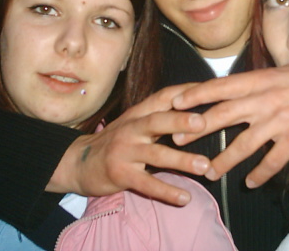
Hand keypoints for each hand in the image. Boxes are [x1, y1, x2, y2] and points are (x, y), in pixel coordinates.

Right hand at [48, 86, 209, 205]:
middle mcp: (131, 128)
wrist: (78, 162)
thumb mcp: (134, 122)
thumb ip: (159, 114)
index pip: (163, 97)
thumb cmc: (115, 141)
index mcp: (138, 114)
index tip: (210, 90)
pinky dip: (166, 191)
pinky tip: (185, 198)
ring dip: (182, 160)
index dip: (185, 92)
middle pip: (157, 120)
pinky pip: (146, 184)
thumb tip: (194, 106)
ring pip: (156, 154)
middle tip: (204, 123)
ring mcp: (125, 151)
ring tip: (205, 166)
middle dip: (181, 121)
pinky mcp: (120, 174)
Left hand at [171, 57, 288, 187]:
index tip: (175, 101)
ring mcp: (280, 121)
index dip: (196, 94)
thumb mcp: (285, 72)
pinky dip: (259, 174)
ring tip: (209, 172)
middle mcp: (267, 99)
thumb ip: (261, 83)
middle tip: (177, 138)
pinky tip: (251, 183)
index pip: (221, 86)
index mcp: (262, 80)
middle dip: (197, 127)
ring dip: (224, 160)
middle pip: (224, 114)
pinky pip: (271, 162)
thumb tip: (239, 89)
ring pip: (243, 144)